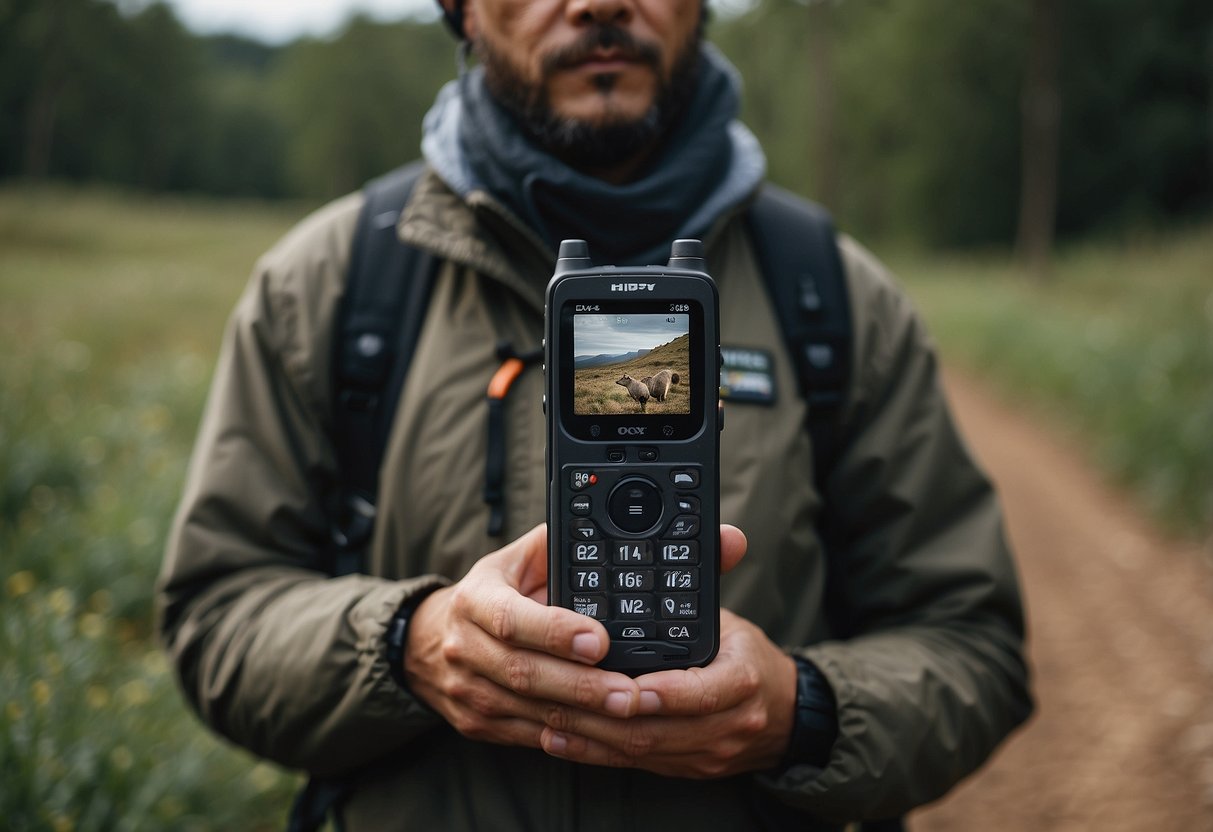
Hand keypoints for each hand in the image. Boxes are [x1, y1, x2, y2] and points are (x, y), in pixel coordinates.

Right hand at [404, 524, 637, 748]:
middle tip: (629, 693)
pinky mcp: (477, 725)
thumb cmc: (486, 596)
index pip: (511, 619)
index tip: (599, 640)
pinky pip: (529, 737)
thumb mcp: (509, 562)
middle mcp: (464, 648)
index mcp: (473, 601)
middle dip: (582, 686)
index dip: (556, 632)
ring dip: (583, 719)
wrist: (424, 645)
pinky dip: (569, 739)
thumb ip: (550, 547)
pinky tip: (603, 737)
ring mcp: (468, 691)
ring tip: (627, 718)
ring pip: (530, 711)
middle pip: (525, 673)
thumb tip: (596, 530)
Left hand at [537, 607, 797, 777]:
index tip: (628, 685)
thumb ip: (717, 582)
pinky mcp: (682, 768)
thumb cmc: (748, 660)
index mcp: (741, 683)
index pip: (703, 693)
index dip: (664, 692)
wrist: (782, 719)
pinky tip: (558, 738)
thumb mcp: (735, 621)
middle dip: (610, 714)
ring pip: (642, 750)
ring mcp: (704, 753)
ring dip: (593, 734)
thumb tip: (726, 535)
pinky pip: (633, 764)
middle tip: (567, 694)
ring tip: (549, 712)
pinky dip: (594, 752)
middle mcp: (727, 724)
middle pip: (662, 729)